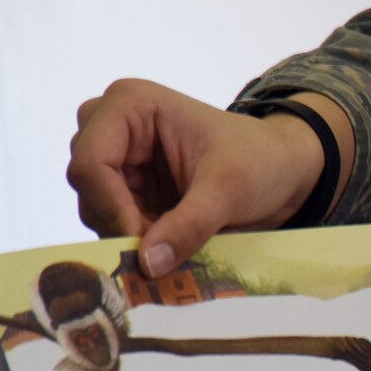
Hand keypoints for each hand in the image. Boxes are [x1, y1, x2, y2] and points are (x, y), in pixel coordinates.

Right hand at [67, 79, 344, 274]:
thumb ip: (188, 226)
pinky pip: (112, 221)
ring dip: (129, 234)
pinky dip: (136, 239)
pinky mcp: (126, 186)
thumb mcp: (229, 191)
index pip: (89, 162)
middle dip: (119, 222)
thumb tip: (148, 265)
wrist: (284, 170)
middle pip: (87, 186)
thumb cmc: (261, 161)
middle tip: (161, 246)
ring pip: (95, 208)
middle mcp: (112, 126)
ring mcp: (117, 158)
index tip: (142, 240)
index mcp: (130, 105)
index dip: (109, 206)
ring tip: (175, 241)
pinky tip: (169, 243)